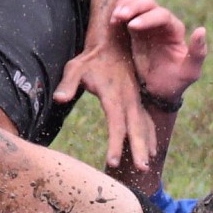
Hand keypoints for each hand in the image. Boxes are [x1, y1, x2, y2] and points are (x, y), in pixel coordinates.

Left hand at [54, 38, 154, 174]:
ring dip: (146, 145)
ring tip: (146, 166)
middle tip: (142, 169)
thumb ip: (68, 83)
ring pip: (144, 126)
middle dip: (138, 149)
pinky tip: (152, 150)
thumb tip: (59, 99)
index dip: (115, 143)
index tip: (112, 162)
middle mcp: (129, 99)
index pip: (116, 123)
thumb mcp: (75, 66)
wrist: (113, 43)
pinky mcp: (138, 100)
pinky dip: (151, 135)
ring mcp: (136, 100)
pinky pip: (147, 120)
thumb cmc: (91, 58)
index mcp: (114, 94)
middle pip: (135, 128)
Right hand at [110, 0, 206, 109]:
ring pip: (137, 2)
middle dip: (134, 6)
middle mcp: (161, 24)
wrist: (157, 92)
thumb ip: (198, 53)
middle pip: (148, 3)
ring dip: (125, 5)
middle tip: (119, 16)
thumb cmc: (176, 83)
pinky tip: (112, 20)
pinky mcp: (133, 30)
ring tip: (115, 17)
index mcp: (175, 31)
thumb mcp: (190, 72)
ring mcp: (146, 25)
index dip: (147, 17)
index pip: (162, 15)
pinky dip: (119, 10)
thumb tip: (201, 29)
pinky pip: (127, 11)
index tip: (132, 26)